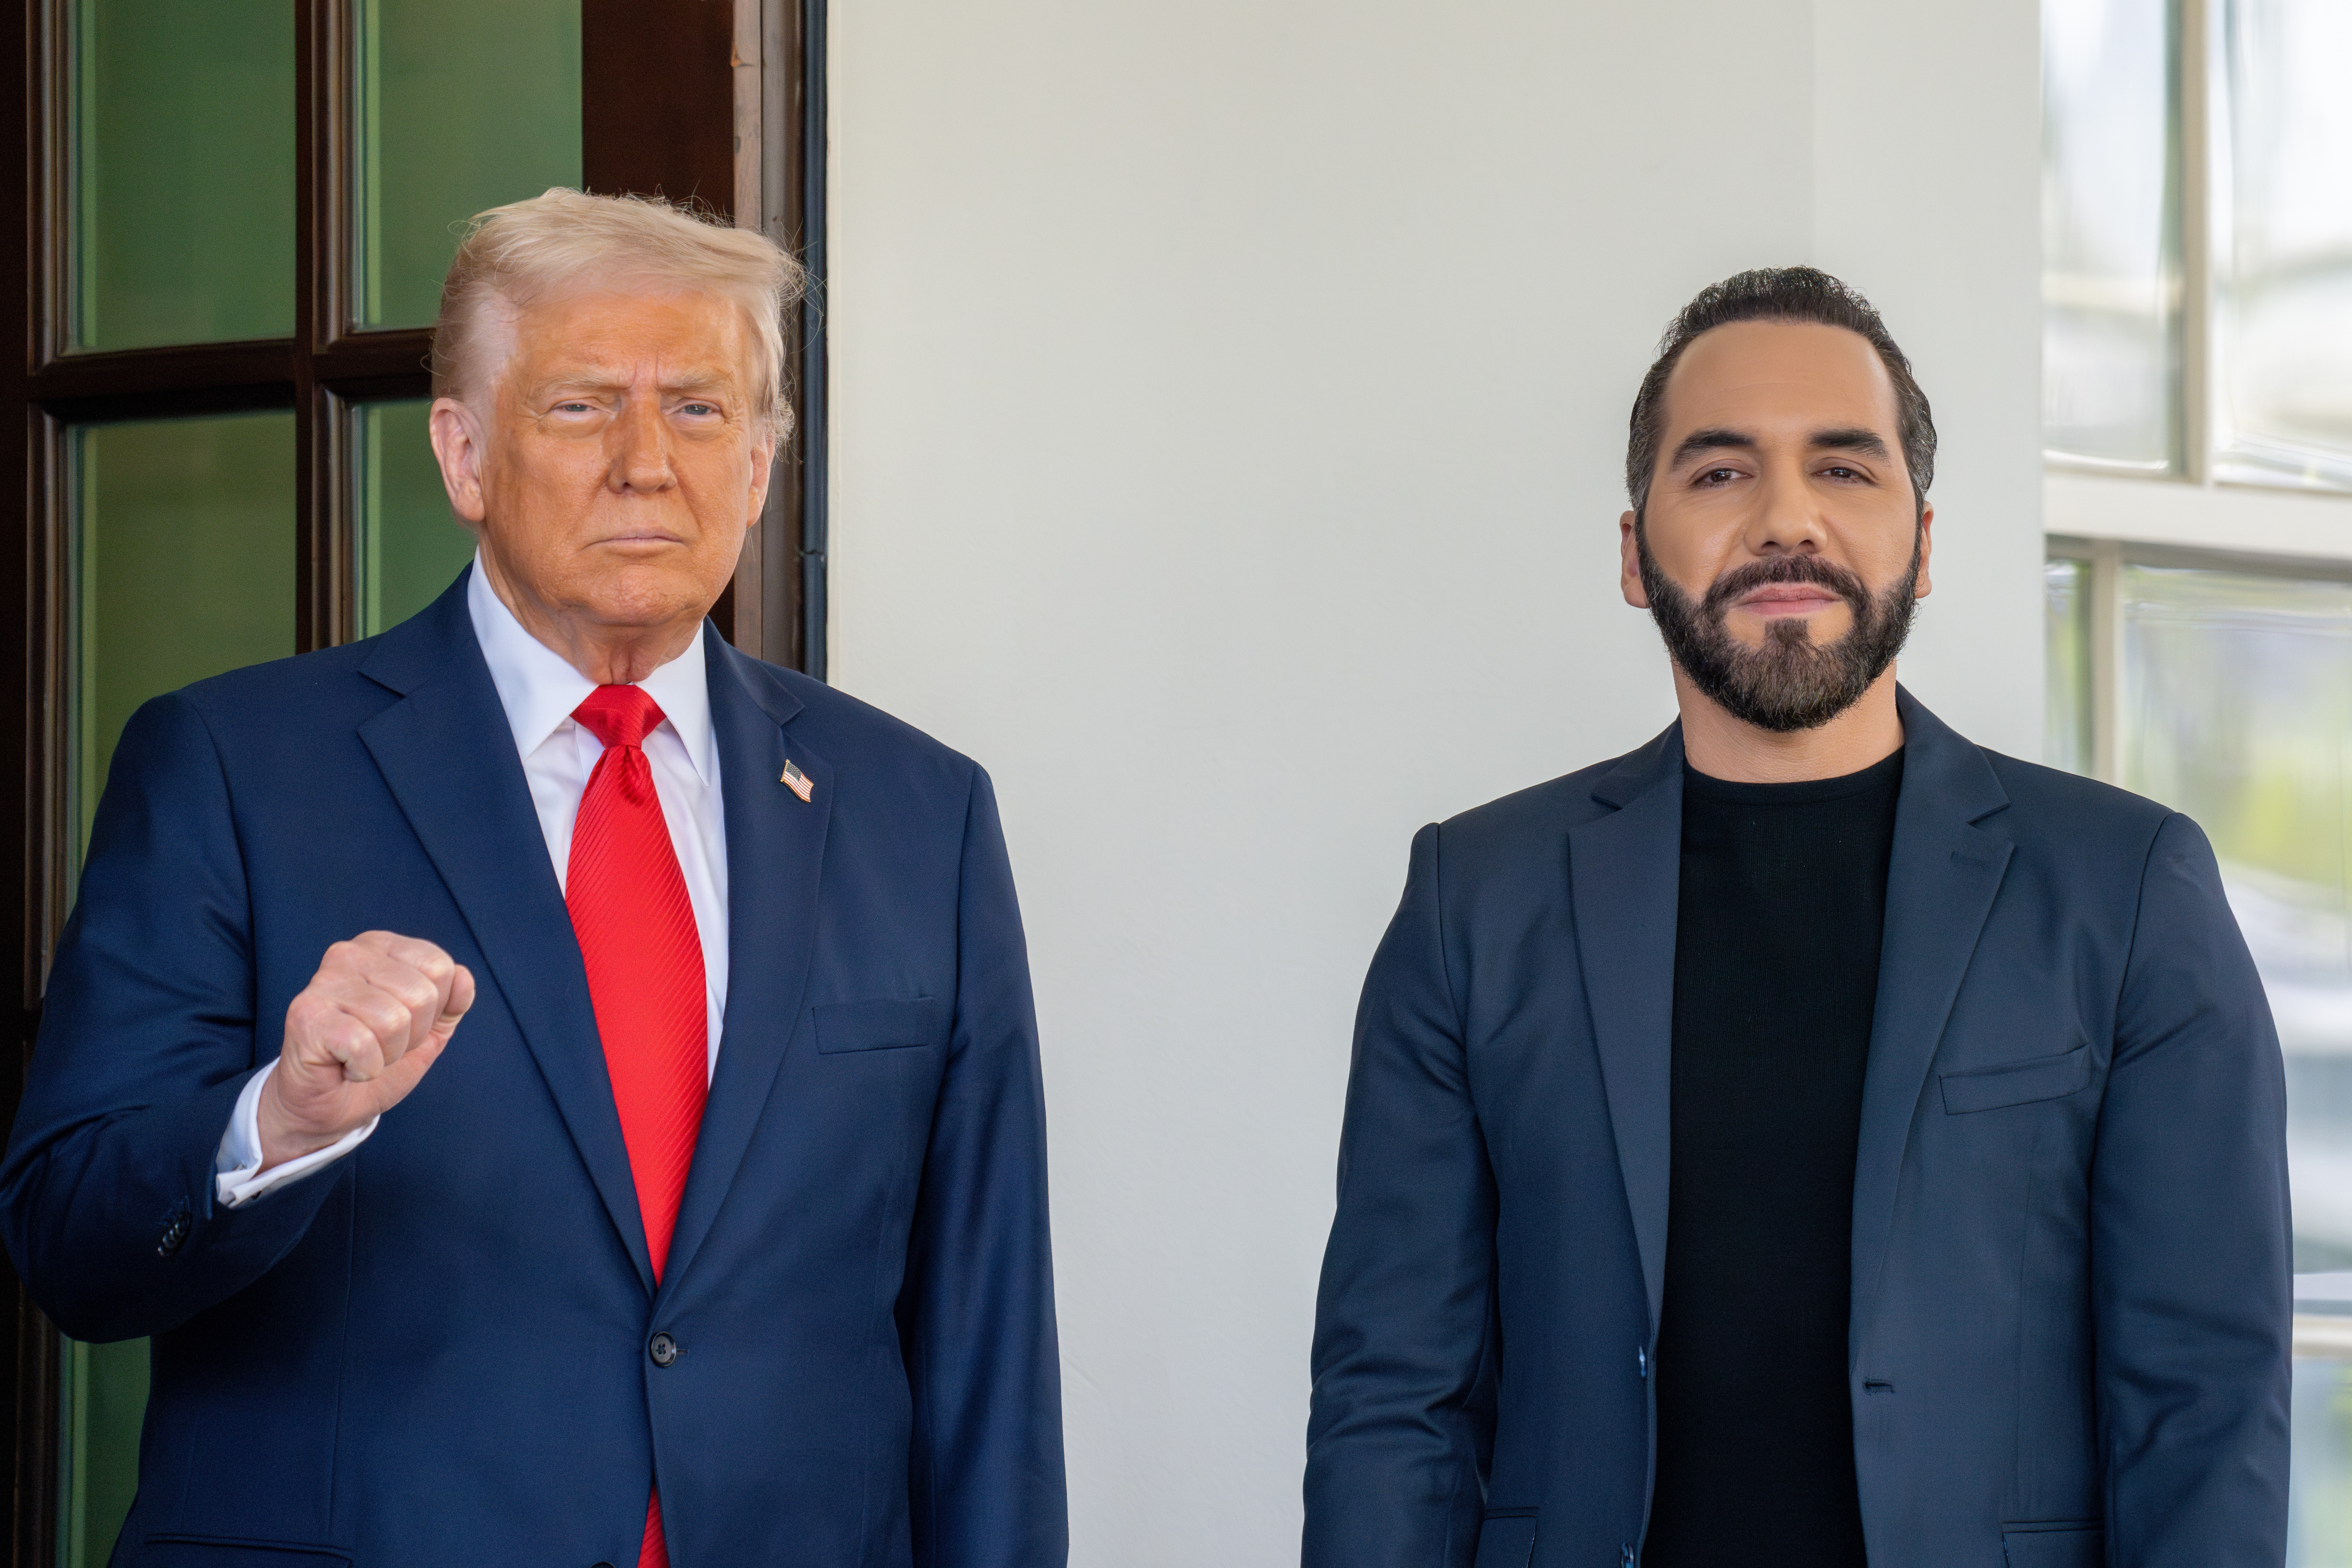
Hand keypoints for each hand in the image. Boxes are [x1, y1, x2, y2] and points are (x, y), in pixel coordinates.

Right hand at [258, 931, 473, 1169]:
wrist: (328, 1106)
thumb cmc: (377, 1061)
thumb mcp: (429, 1031)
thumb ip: (452, 1003)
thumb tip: (463, 976)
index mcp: (382, 947)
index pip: (440, 967)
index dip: (433, 1011)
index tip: (404, 1026)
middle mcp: (350, 954)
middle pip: (421, 995)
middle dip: (411, 1035)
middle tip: (380, 1045)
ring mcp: (324, 981)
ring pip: (394, 1021)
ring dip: (387, 1053)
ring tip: (362, 1054)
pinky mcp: (306, 1016)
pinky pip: (364, 1044)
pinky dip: (364, 1068)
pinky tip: (345, 1065)